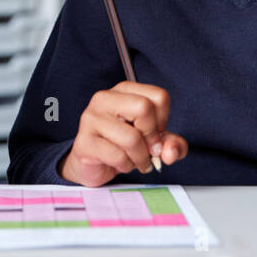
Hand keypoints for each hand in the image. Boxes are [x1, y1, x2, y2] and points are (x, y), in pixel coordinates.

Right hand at [59, 81, 187, 186]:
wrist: (92, 165)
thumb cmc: (122, 146)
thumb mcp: (153, 142)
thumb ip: (171, 144)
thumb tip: (171, 152)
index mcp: (124, 90)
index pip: (159, 96)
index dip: (163, 121)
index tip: (154, 133)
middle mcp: (105, 98)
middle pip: (144, 108)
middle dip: (152, 136)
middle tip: (148, 150)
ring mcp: (92, 118)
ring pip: (132, 137)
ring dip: (140, 157)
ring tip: (135, 160)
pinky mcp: (84, 141)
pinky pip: (117, 155)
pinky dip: (126, 166)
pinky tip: (121, 164)